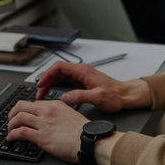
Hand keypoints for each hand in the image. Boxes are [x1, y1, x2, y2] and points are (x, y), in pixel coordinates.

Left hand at [7, 100, 88, 163]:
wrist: (89, 140)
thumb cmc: (83, 131)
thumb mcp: (70, 114)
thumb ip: (58, 114)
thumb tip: (51, 120)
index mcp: (55, 105)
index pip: (34, 103)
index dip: (26, 110)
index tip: (23, 116)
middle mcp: (48, 111)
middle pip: (22, 105)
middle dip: (12, 113)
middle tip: (10, 119)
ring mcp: (44, 123)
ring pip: (19, 117)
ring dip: (10, 124)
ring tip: (9, 130)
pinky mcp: (42, 137)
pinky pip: (22, 132)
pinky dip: (13, 134)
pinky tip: (11, 138)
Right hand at [35, 61, 151, 110]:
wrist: (125, 95)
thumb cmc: (115, 95)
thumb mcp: (97, 97)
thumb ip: (80, 96)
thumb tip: (64, 98)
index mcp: (83, 71)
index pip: (59, 67)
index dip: (47, 74)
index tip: (40, 84)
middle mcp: (81, 71)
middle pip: (57, 70)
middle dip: (46, 80)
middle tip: (39, 93)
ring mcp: (81, 75)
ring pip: (60, 75)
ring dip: (50, 83)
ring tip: (43, 95)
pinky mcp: (82, 81)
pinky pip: (65, 80)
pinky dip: (56, 85)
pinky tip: (53, 93)